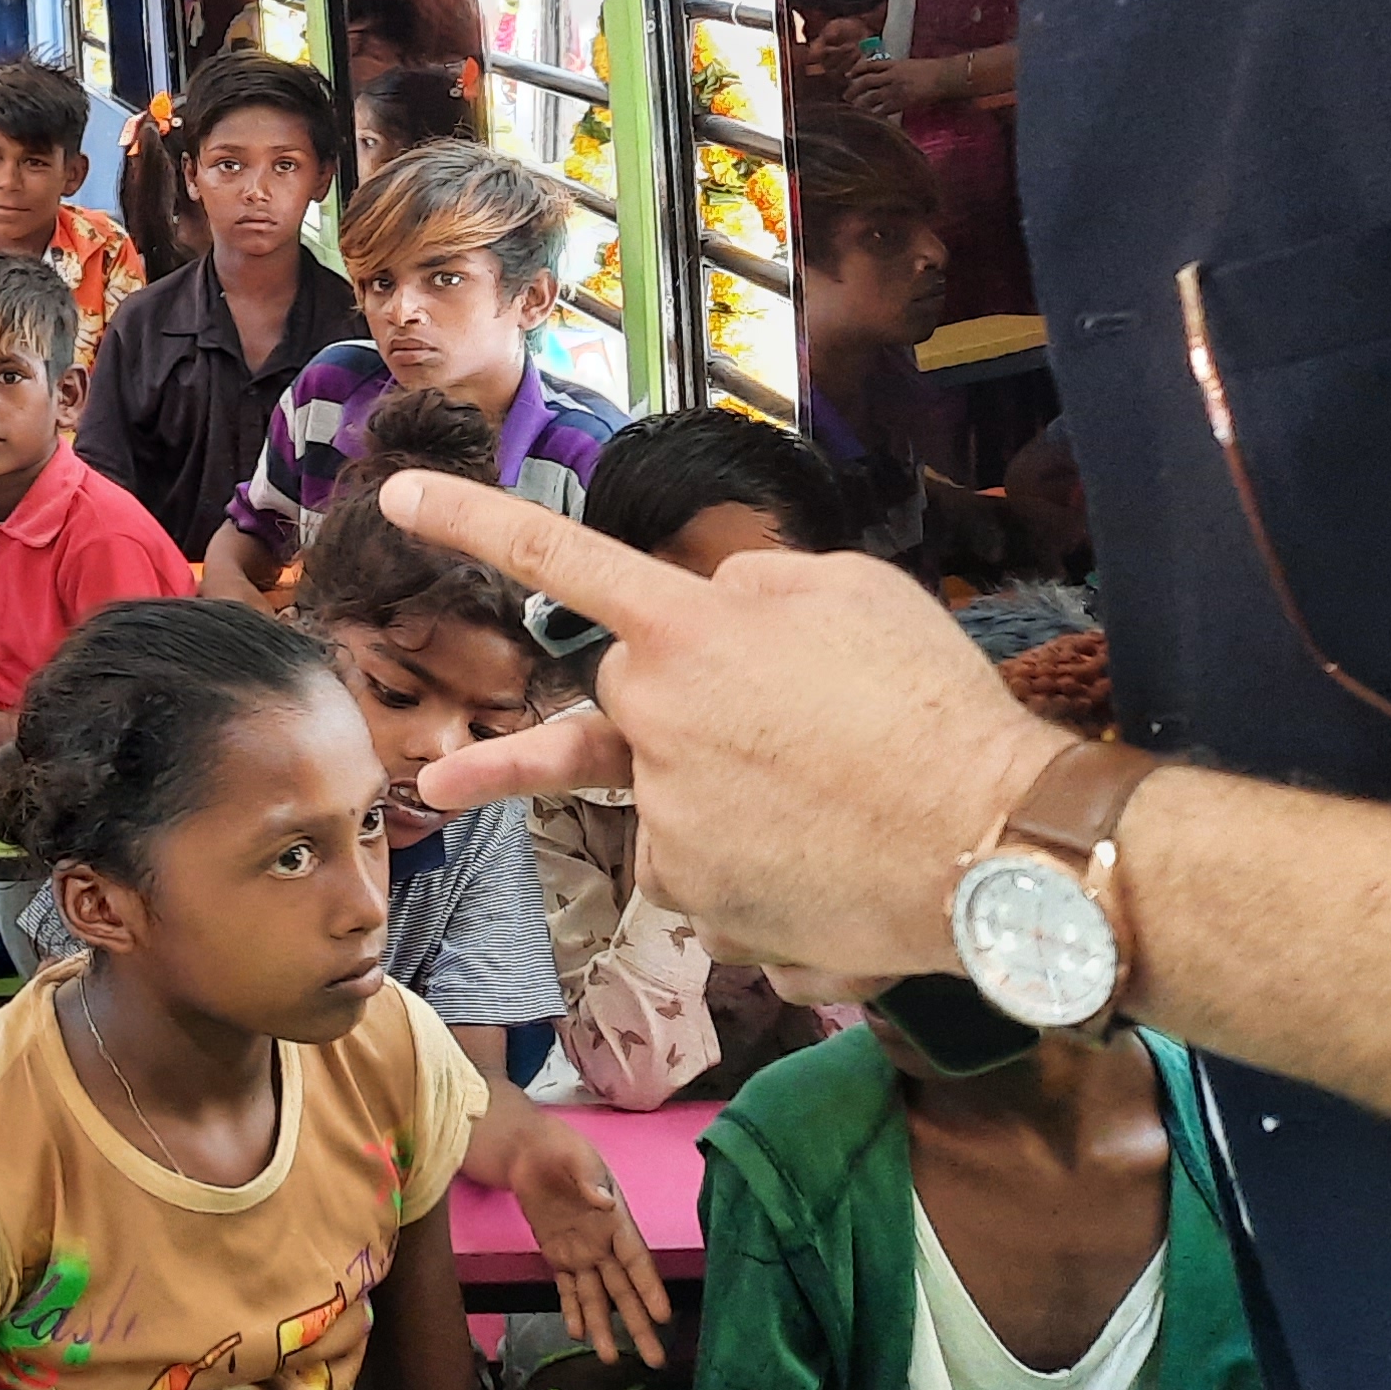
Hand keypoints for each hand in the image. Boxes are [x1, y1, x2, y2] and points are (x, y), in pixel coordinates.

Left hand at [387, 476, 1074, 981]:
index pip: (558, 558)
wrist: (995, 847)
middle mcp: (655, 714)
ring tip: (831, 805)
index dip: (472, 520)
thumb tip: (711, 608)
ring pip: (668, 789)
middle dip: (686, 710)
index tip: (395, 495)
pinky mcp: (688, 894)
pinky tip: (821, 861)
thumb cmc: (932, 705)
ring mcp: (663, 811)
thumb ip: (754, 587)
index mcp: (690, 626)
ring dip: (730, 794)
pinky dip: (751, 867)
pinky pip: (702, 868)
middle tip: (789, 735)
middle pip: (629, 698)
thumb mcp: (853, 593)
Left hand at [508, 1114, 675, 1367]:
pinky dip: (572, 1310)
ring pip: (596, 1297)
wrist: (529, 1151)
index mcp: (617, 1222)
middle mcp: (604, 1245)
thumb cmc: (561, 1149)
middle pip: (624, 1290)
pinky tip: (578, 1333)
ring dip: (603, 1326)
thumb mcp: (577, 1156)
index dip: (650, 1288)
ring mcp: (581, 1253)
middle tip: (654, 1359)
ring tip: (609, 1358)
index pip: (637, 1262)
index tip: (663, 1316)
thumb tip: (603, 1201)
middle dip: (638, 1324)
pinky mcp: (557, 1255)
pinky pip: (567, 1288)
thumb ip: (589, 1178)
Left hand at [847, 52, 944, 115]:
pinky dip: (875, 114)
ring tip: (854, 108)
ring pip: (871, 97)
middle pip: (866, 81)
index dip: (857, 70)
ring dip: (860, 103)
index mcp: (894, 65)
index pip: (870, 65)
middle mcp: (891, 76)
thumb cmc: (932, 70)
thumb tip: (886, 75)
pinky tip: (870, 118)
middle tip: (846, 96)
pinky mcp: (901, 102)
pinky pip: (883, 110)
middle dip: (854, 89)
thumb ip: (897, 69)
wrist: (945, 77)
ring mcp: (895, 89)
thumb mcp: (911, 64)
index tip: (848, 75)